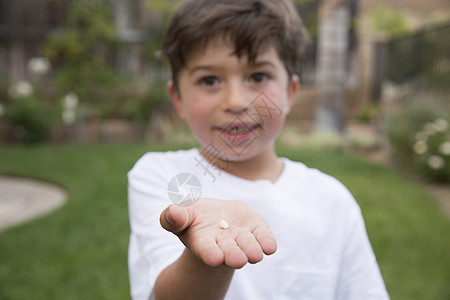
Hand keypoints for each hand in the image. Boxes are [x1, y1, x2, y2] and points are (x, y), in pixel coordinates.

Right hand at [160, 198, 276, 268]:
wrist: (217, 217)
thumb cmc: (194, 218)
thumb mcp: (181, 214)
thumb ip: (173, 216)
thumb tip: (173, 212)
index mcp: (203, 242)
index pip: (206, 249)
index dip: (210, 253)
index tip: (214, 258)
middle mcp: (224, 244)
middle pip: (229, 251)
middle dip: (233, 255)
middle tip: (238, 260)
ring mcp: (242, 238)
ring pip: (247, 246)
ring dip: (251, 249)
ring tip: (254, 255)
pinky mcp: (256, 230)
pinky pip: (263, 237)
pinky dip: (266, 242)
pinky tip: (269, 247)